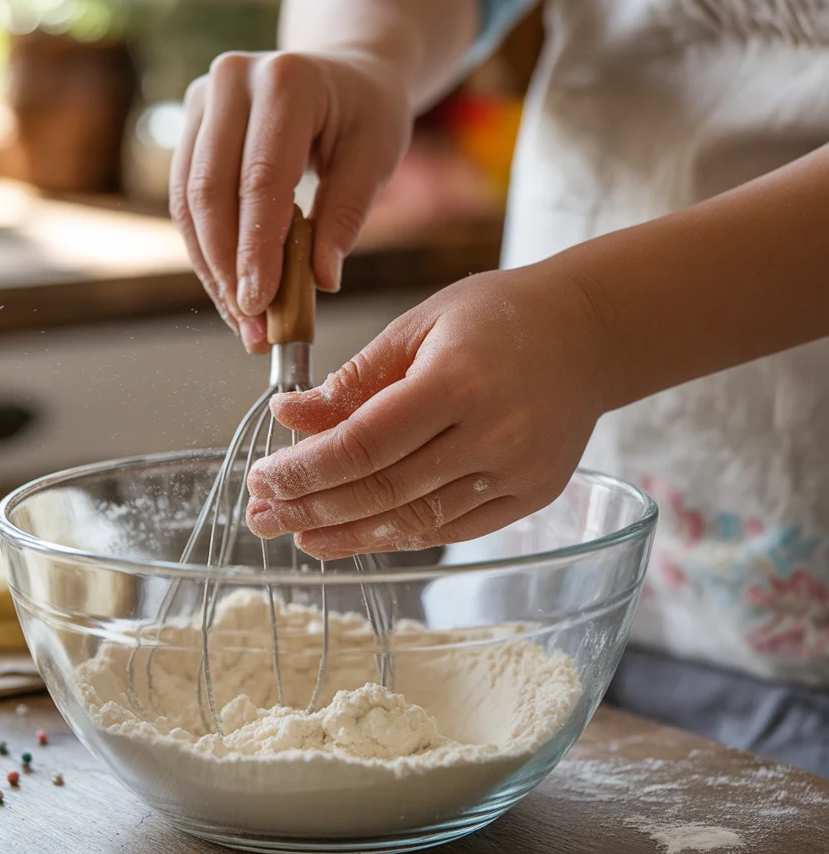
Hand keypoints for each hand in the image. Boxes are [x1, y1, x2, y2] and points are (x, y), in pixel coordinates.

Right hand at [168, 50, 410, 351]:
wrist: (343, 75)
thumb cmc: (366, 115)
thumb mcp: (376, 158)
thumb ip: (347, 215)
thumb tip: (321, 281)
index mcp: (286, 81)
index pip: (261, 180)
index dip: (255, 249)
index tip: (260, 305)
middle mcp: (231, 81)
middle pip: (210, 192)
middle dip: (227, 268)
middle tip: (252, 327)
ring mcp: (201, 100)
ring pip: (188, 202)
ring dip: (212, 270)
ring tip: (244, 322)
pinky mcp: (189, 127)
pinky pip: (185, 202)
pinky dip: (207, 253)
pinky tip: (231, 293)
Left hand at [244, 262, 613, 557]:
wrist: (591, 331)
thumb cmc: (497, 317)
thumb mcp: (419, 326)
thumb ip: (355, 380)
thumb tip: (288, 417)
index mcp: (458, 380)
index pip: (363, 444)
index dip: (305, 470)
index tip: (261, 479)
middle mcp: (493, 434)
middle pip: (383, 490)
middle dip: (313, 509)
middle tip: (263, 518)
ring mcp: (518, 472)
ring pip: (417, 521)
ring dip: (349, 535)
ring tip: (300, 537)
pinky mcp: (532, 495)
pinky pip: (453, 530)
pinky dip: (400, 535)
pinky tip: (357, 536)